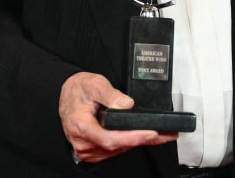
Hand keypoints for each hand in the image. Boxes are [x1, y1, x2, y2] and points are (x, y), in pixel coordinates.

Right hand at [59, 71, 177, 163]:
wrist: (68, 94)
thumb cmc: (78, 90)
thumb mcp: (94, 83)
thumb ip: (110, 94)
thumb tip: (126, 105)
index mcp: (81, 125)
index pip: (110, 138)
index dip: (132, 138)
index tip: (150, 132)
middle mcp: (83, 141)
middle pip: (117, 146)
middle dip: (142, 139)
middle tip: (165, 134)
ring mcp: (87, 149)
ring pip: (117, 150)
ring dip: (138, 142)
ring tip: (158, 134)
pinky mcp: (93, 151)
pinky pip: (114, 150)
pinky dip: (128, 143)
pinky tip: (140, 136)